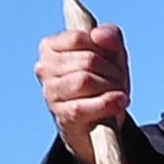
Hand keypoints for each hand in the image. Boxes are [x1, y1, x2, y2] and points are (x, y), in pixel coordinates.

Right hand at [34, 20, 129, 163]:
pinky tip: (120, 102)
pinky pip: (83, 106)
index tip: (112, 60)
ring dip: (112, 87)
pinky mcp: (61, 116)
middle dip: (112, 71)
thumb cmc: (102, 85)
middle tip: (120, 81)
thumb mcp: (111, 56)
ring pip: (85, 80)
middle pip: (87, 60)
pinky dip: (107, 103)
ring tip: (119, 94)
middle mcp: (44, 69)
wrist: (98, 129)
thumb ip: (109, 37)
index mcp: (50, 48)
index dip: (103, 48)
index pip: (78, 38)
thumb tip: (99, 35)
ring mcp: (50, 93)